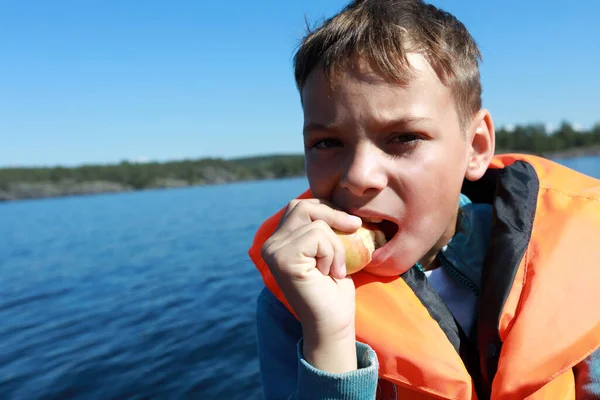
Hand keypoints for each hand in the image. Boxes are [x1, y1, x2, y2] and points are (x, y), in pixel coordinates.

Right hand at [261, 199, 361, 371]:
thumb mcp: (329, 249)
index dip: (328, 209)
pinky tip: (329, 273)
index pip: (301, 206)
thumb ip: (323, 227)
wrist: (332, 322)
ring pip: (316, 222)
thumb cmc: (334, 289)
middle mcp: (270, 244)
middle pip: (303, 206)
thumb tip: (337, 198)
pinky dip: (333, 253)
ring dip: (337, 245)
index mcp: (279, 241)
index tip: (351, 224)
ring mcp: (274, 251)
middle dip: (334, 214)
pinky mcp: (283, 259)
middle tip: (355, 228)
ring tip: (335, 268)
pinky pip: (318, 235)